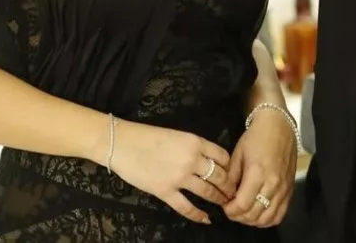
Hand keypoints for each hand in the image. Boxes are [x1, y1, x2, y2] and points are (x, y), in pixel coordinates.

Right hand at [109, 120, 237, 224]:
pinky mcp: (165, 192)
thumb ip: (193, 146)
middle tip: (233, 193)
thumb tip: (207, 159)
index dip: (231, 167)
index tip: (233, 174)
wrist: (122, 144)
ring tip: (224, 204)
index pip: (222, 156)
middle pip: (219, 175)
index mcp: (194, 142)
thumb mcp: (176, 134)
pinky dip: (198, 215)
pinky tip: (206, 219)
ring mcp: (179, 177)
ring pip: (207, 191)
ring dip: (218, 199)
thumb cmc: (147, 136)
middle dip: (228, 186)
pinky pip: (186, 207)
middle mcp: (191, 159)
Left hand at [223, 109, 297, 226]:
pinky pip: (280, 214)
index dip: (230, 210)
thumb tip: (227, 196)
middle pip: (254, 214)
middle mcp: (273, 184)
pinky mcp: (290, 190)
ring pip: (267, 218)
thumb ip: (231, 177)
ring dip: (252, 220)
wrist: (279, 125)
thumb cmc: (256, 136)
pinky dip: (268, 220)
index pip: (242, 205)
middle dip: (239, 216)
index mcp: (257, 173)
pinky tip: (259, 213)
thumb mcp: (238, 153)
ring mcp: (283, 188)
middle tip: (232, 209)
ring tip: (244, 212)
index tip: (225, 205)